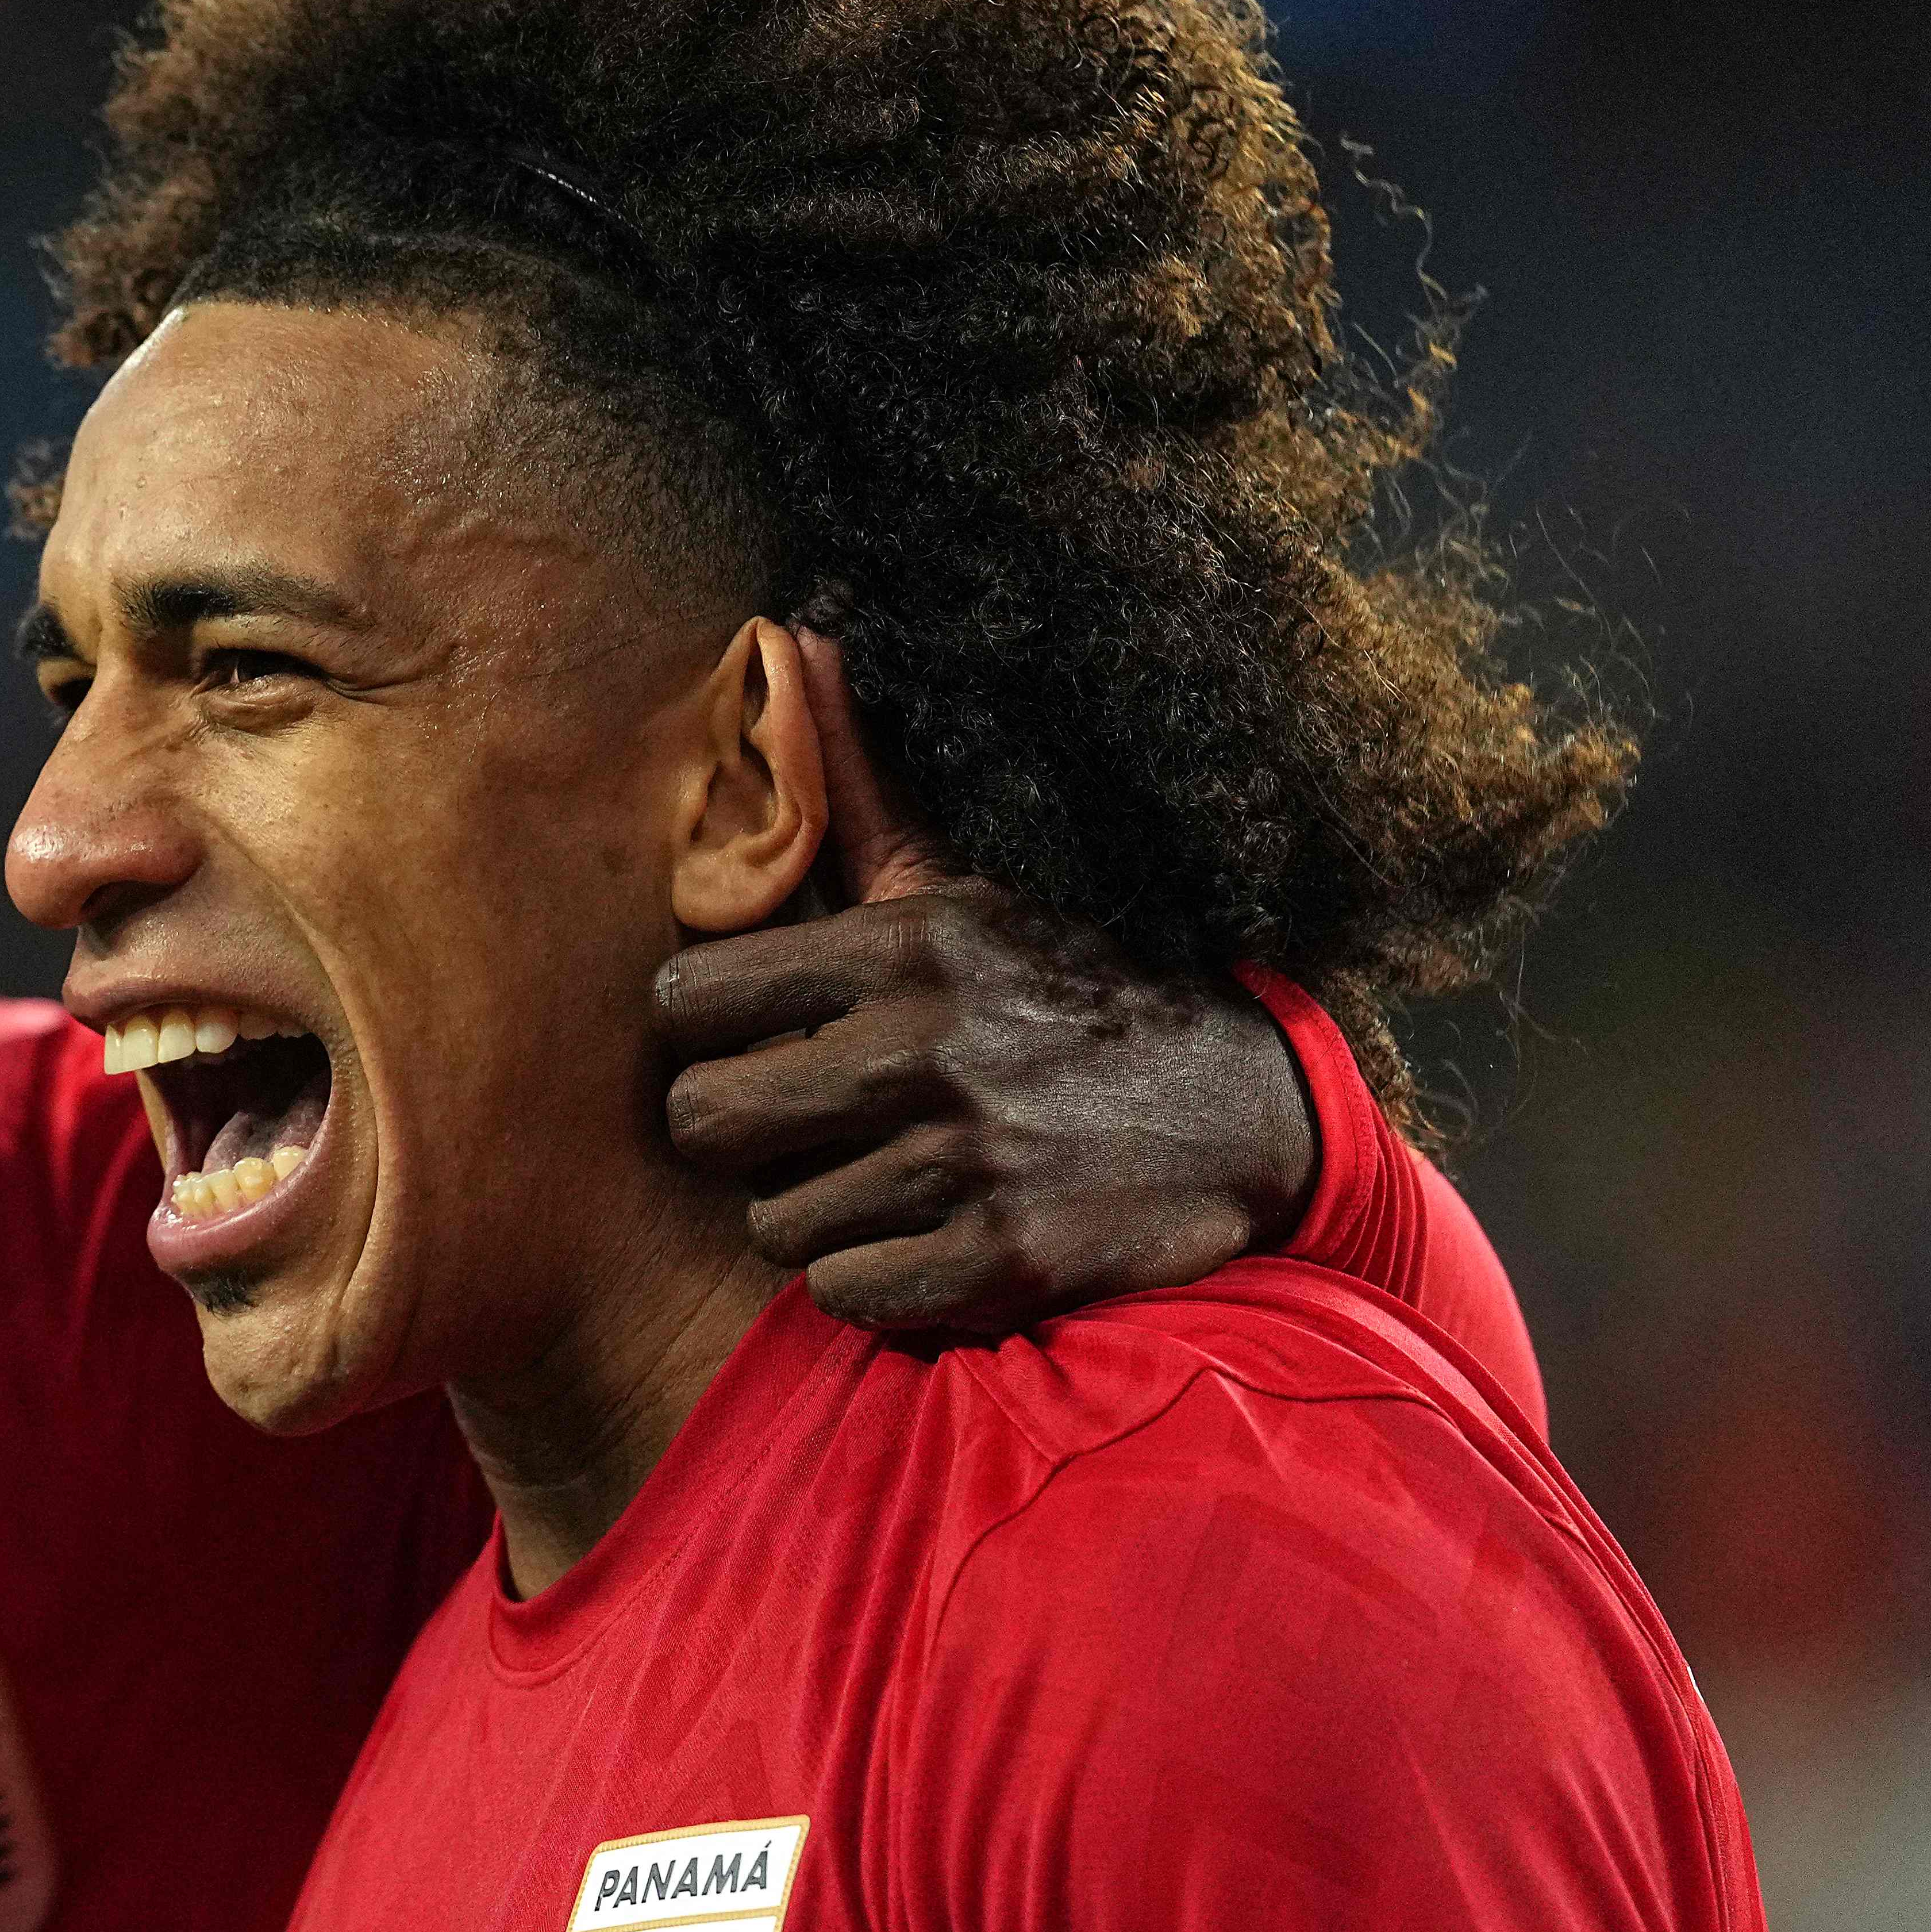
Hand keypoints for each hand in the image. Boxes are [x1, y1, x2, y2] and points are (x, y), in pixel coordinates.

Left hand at [653, 632, 1317, 1334]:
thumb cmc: (1068, 989)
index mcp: (899, 949)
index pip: (685, 1002)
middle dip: (739, 1132)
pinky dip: (871, 1277)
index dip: (702, 1034)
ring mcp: (960, 1159)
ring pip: (771, 1222)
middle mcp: (919, 1050)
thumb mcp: (964, 884)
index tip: (748, 1042)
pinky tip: (924, 1236)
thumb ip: (860, 784)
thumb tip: (796, 640)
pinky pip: (842, 1291)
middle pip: (702, 1123)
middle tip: (798, 1125)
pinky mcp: (999, 1260)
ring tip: (883, 1175)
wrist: (1245, 1109)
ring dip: (813, 1211)